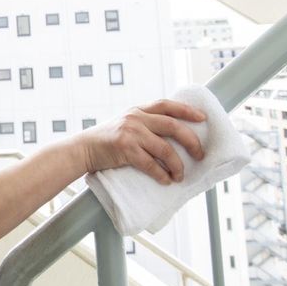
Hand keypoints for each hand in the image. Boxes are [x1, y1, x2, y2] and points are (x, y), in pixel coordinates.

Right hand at [79, 99, 205, 184]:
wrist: (83, 149)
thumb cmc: (107, 140)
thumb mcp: (126, 123)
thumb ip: (145, 123)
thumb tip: (174, 135)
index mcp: (138, 110)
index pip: (167, 105)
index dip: (187, 110)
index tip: (203, 118)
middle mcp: (136, 118)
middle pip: (173, 126)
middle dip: (191, 141)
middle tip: (200, 154)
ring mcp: (131, 132)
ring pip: (165, 149)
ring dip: (177, 165)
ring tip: (180, 175)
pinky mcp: (125, 149)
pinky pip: (151, 164)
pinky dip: (161, 174)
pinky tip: (166, 180)